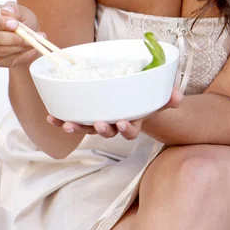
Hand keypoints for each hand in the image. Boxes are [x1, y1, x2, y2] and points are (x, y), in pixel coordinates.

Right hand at [0, 1, 42, 67]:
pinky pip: (6, 60)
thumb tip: (6, 11)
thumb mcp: (20, 10)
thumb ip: (14, 9)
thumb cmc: (18, 19)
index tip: (15, 24)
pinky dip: (22, 55)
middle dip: (14, 37)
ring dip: (20, 47)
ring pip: (1, 50)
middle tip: (31, 36)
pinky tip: (32, 49)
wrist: (24, 34)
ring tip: (35, 41)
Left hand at [47, 87, 182, 140]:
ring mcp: (98, 122)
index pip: (130, 129)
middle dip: (101, 129)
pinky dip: (61, 119)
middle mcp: (114, 125)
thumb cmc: (145, 99)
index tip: (123, 122)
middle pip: (107, 132)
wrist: (132, 102)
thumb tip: (178, 96)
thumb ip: (168, 97)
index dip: (127, 128)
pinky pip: (72, 119)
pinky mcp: (84, 116)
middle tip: (98, 124)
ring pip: (87, 128)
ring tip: (67, 124)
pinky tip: (51, 116)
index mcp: (132, 121)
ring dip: (77, 127)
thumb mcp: (158, 98)